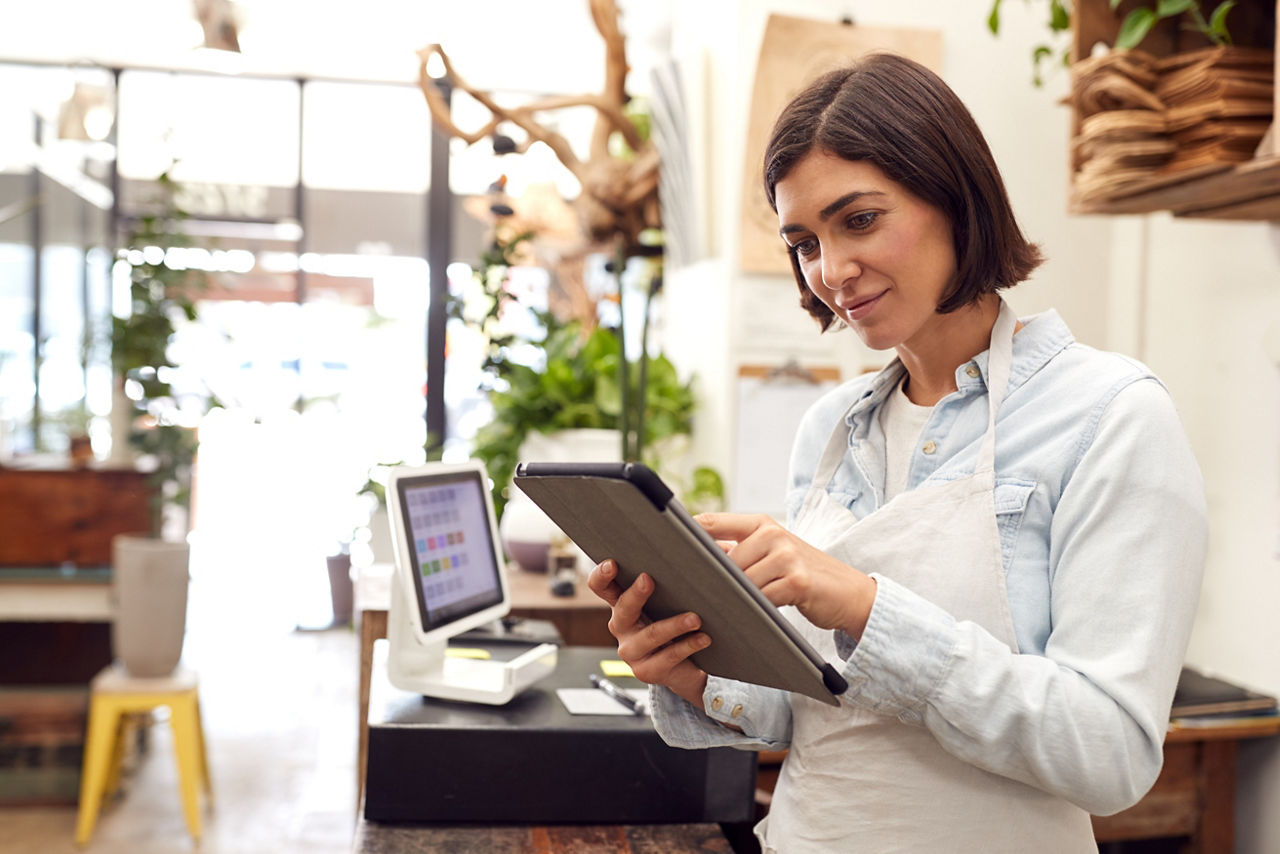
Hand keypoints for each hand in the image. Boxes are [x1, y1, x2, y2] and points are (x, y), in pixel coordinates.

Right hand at [586, 559, 710, 708]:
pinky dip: (688, 646)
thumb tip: (714, 543)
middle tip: (649, 580)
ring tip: (695, 618)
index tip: (612, 563)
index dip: (602, 575)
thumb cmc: (681, 621)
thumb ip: (686, 571)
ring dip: (673, 625)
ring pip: (650, 635)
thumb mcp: (678, 595)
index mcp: (622, 603)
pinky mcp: (647, 671)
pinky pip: (667, 657)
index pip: (601, 586)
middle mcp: (622, 627)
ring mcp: (632, 651)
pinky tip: (704, 638)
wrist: (691, 666)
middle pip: (622, 609)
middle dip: (635, 594)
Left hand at [697, 513, 876, 639]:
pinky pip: (761, 598)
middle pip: (722, 560)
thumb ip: (740, 551)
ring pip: (740, 581)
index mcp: (761, 523)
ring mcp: (786, 556)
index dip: (685, 536)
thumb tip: (695, 559)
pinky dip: (752, 610)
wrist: (849, 592)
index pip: (711, 523)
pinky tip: (747, 618)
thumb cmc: (803, 575)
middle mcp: (772, 533)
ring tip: (719, 609)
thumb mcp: (772, 554)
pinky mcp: (797, 580)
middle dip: (709, 580)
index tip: (661, 550)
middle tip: (690, 595)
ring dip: (731, 599)